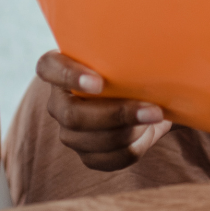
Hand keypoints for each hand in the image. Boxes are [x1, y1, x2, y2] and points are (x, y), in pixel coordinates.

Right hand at [35, 50, 172, 170]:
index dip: (69, 77)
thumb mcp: (129, 53)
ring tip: (156, 117)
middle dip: (116, 115)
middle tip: (152, 110)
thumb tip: (161, 50)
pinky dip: (133, 148)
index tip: (99, 83)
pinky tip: (147, 133)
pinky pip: (107, 160)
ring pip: (92, 141)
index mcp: (59, 67)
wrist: (146, 96)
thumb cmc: (133, 66)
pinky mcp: (87, 154)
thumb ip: (129, 51)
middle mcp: (58, 101)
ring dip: (131, 132)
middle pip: (73, 116)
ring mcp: (69, 132)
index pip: (48, 68)